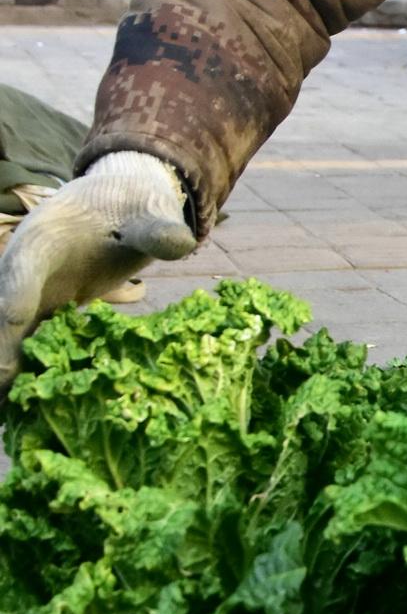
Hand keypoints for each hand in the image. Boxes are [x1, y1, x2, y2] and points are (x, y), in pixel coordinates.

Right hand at [0, 152, 195, 395]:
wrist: (118, 204)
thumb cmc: (133, 205)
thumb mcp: (149, 211)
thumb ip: (159, 229)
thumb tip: (182, 242)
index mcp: (48, 234)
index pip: (26, 264)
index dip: (18, 292)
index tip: (14, 320)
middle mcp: (27, 264)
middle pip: (5, 305)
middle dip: (2, 343)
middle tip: (1, 383)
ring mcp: (32, 290)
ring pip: (11, 330)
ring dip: (7, 364)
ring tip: (6, 410)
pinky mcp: (44, 311)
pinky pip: (27, 342)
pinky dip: (23, 369)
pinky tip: (20, 407)